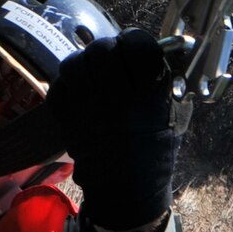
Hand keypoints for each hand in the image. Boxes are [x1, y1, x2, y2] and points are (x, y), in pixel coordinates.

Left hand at [44, 29, 175, 231]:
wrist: (127, 190)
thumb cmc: (155, 150)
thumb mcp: (173, 113)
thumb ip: (163, 79)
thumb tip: (157, 51)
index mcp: (148, 94)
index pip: (137, 44)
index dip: (135, 41)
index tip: (135, 47)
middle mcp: (115, 98)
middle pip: (102, 49)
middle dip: (107, 49)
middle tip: (112, 59)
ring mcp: (86, 108)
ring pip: (74, 63)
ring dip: (84, 63)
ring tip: (93, 74)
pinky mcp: (65, 119)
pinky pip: (59, 86)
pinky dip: (68, 84)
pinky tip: (80, 91)